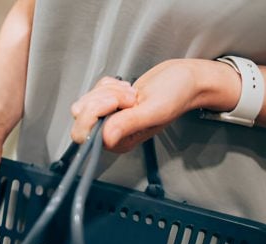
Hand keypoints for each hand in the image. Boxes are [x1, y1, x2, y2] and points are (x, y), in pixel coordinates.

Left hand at [70, 59, 240, 151]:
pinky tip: (128, 87)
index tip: (117, 101)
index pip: (84, 134)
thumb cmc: (176, 95)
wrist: (185, 78)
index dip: (95, 113)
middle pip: (80, 116)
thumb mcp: (153, 110)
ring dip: (108, 90)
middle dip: (103, 98)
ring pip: (86, 100)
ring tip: (132, 92)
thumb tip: (105, 138)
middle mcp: (112, 133)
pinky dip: (110, 84)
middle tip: (129, 95)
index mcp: (120, 142)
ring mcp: (110, 117)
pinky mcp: (109, 103)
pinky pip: (95, 90)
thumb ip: (128, 123)